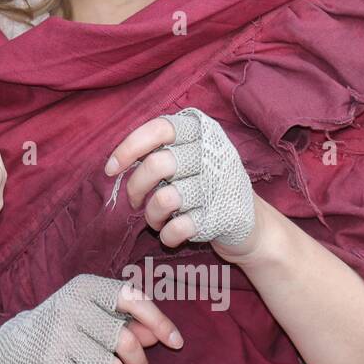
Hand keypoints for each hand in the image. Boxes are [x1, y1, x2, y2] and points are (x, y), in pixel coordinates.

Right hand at [0, 274, 182, 363]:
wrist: (16, 345)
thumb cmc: (67, 327)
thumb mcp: (95, 315)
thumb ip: (128, 322)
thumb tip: (162, 335)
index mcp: (85, 286)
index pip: (132, 299)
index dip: (159, 321)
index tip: (177, 343)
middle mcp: (71, 306)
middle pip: (125, 341)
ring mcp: (59, 334)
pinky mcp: (50, 362)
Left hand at [105, 107, 259, 260]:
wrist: (252, 226)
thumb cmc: (205, 187)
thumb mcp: (187, 159)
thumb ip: (158, 152)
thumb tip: (114, 164)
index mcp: (202, 132)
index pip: (160, 129)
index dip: (129, 147)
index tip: (111, 169)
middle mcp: (214, 153)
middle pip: (158, 165)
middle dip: (135, 188)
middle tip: (134, 201)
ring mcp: (220, 184)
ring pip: (164, 199)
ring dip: (151, 216)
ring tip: (156, 220)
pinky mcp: (223, 216)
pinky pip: (178, 227)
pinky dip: (167, 235)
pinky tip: (170, 235)